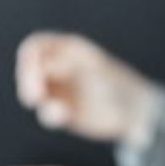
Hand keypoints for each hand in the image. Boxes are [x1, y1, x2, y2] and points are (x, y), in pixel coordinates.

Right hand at [13, 32, 150, 143]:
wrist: (136, 111)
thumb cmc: (118, 84)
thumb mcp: (93, 70)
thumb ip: (68, 65)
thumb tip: (43, 66)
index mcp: (68, 49)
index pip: (35, 48)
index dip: (28, 62)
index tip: (34, 79)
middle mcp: (59, 67)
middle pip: (29, 69)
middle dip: (28, 83)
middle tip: (34, 99)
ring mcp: (59, 89)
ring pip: (33, 91)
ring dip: (41, 102)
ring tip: (59, 112)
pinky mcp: (62, 109)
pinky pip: (45, 111)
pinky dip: (49, 115)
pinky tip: (63, 117)